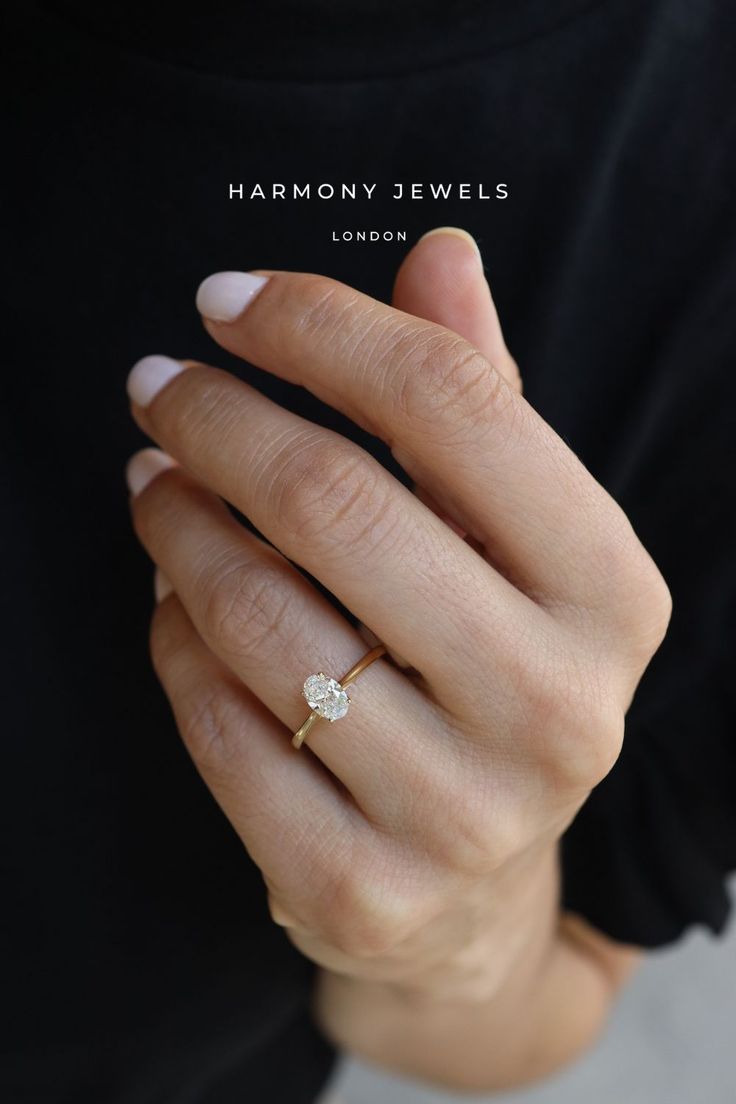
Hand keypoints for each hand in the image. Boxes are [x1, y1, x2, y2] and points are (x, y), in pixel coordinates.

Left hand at [125, 229, 668, 1053]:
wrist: (477, 879)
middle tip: (157, 387)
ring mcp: (460, 813)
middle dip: (217, 419)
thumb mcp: (513, 540)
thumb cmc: (490, 669)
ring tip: (152, 483)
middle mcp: (555, 708)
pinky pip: (216, 726)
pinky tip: (173, 600)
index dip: (324, 328)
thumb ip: (478, 401)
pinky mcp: (357, 887)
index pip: (458, 406)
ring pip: (256, 616)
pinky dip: (172, 638)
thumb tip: (440, 255)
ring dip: (174, 524)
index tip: (228, 301)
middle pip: (338, 505)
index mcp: (609, 596)